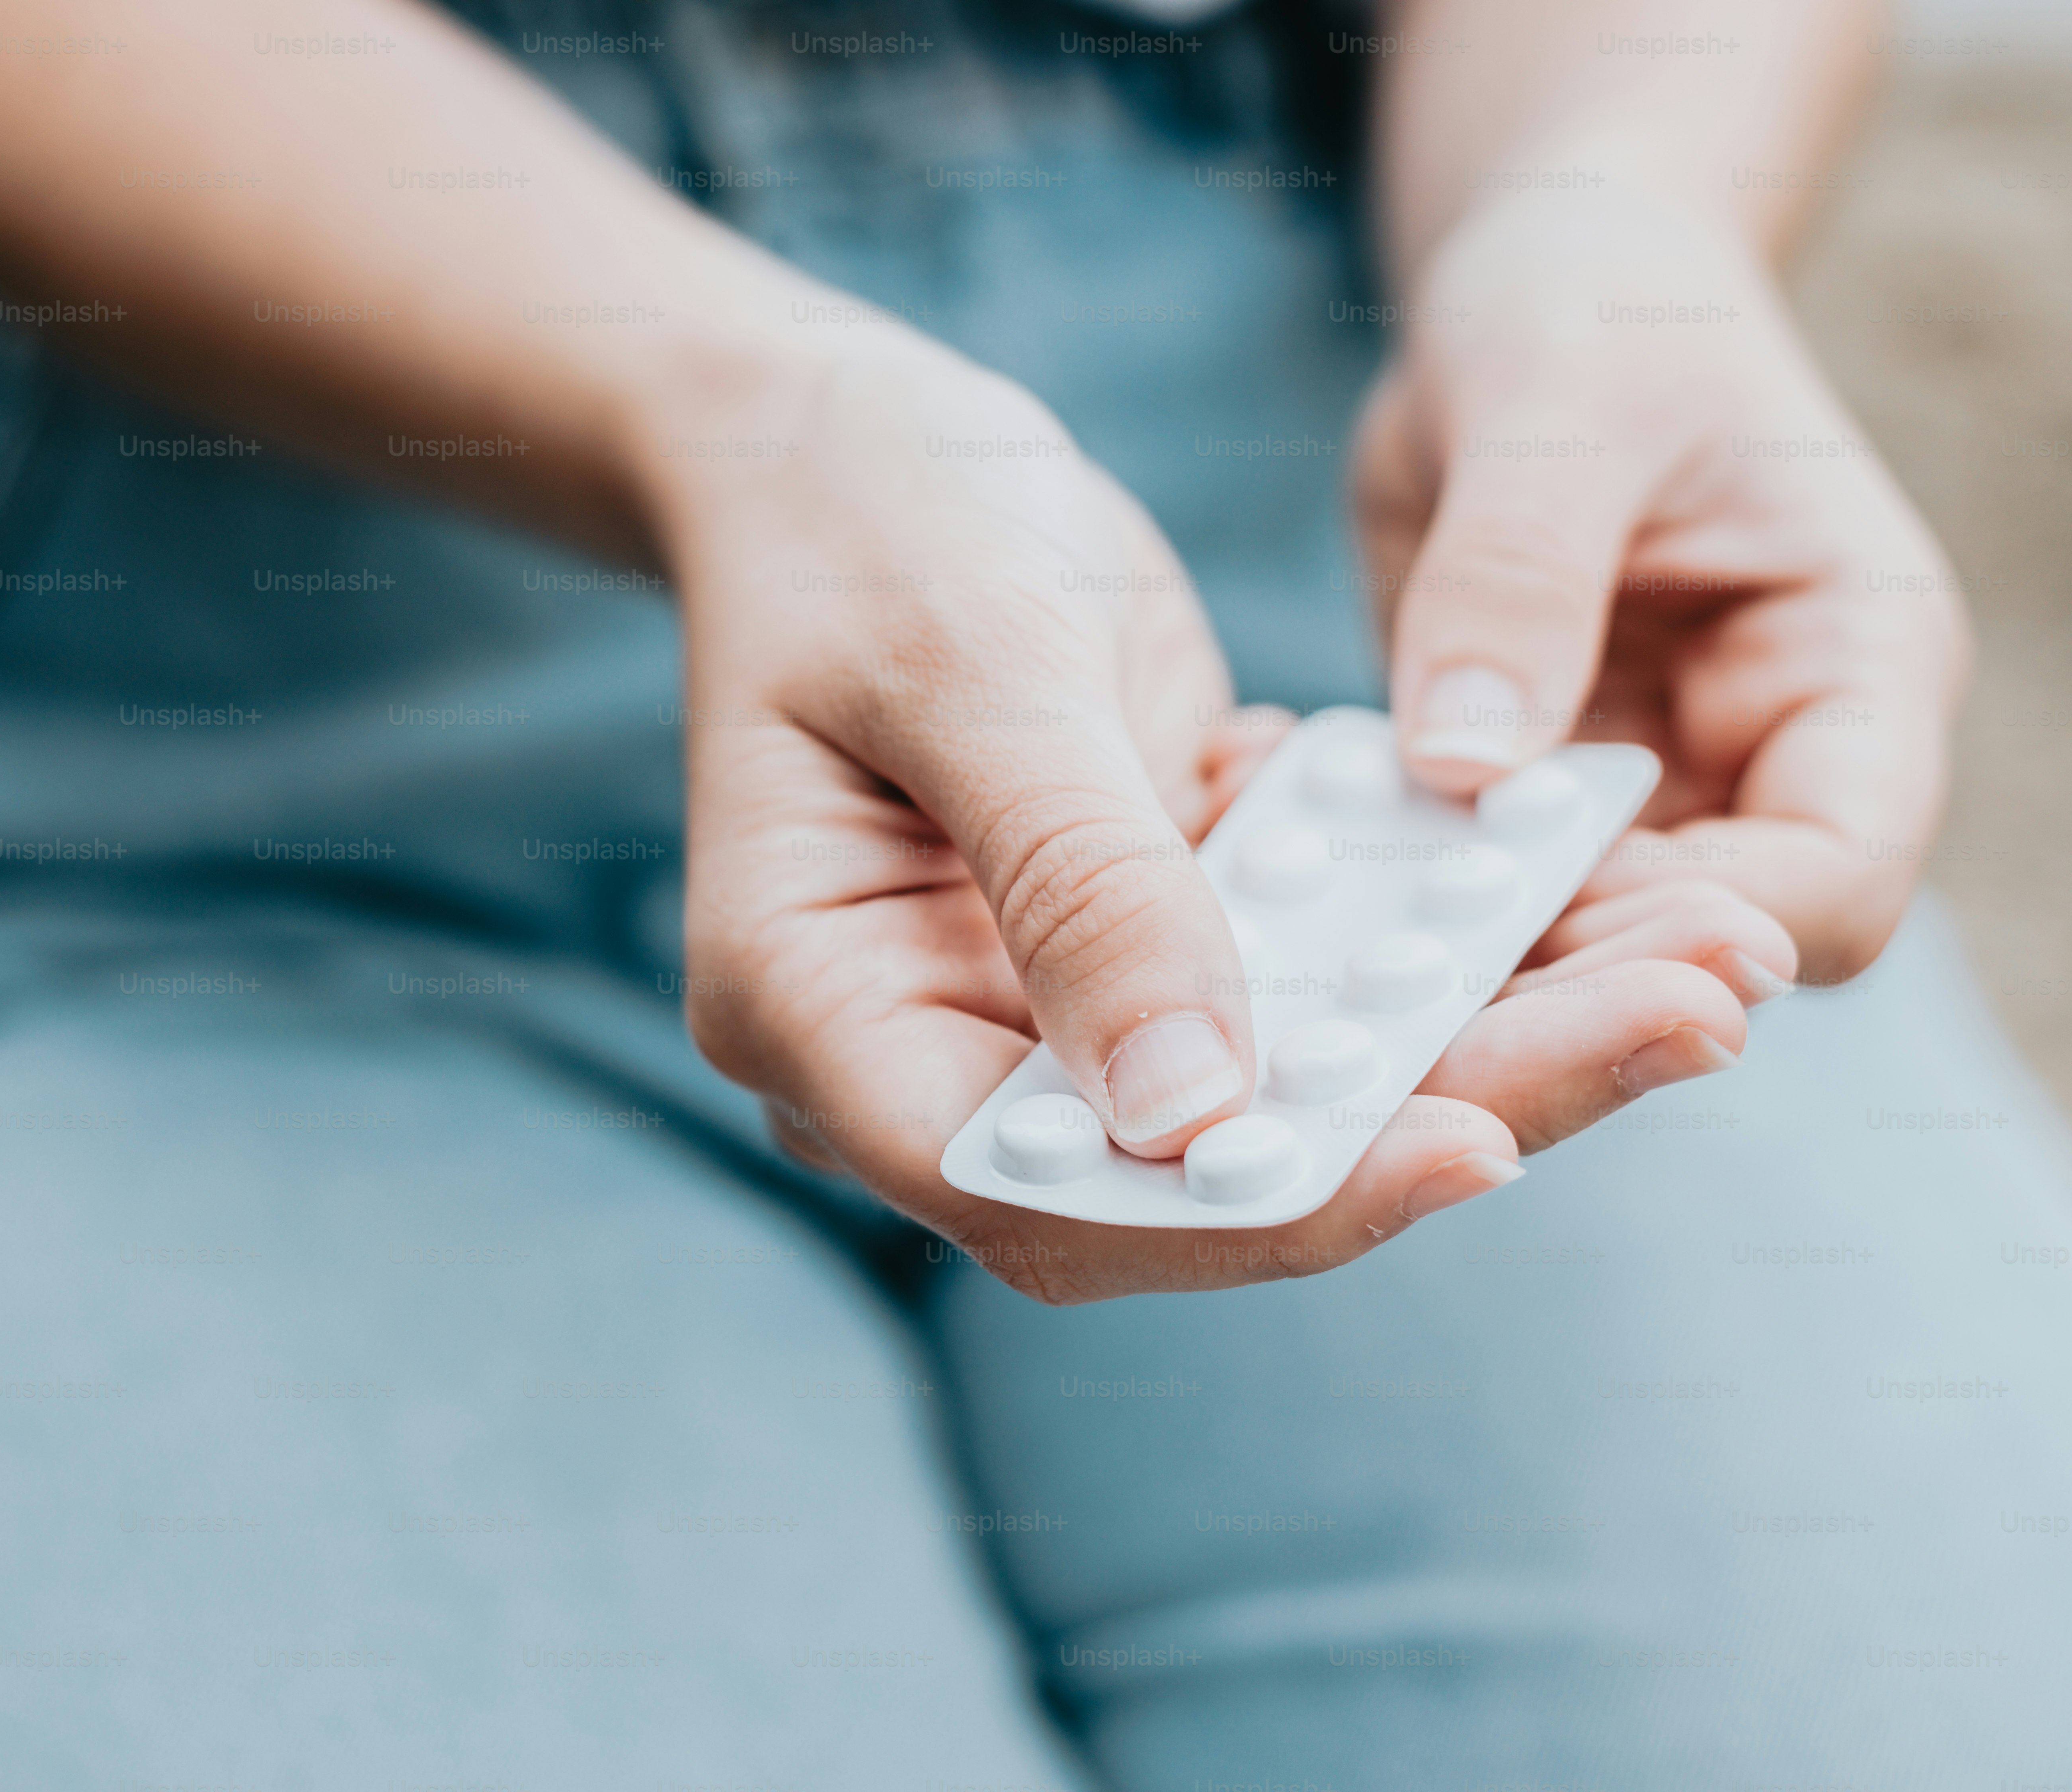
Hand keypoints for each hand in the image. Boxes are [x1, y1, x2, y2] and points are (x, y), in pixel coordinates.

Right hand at [638, 332, 1785, 1299]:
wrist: (840, 442)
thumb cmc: (867, 521)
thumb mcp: (980, 667)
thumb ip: (1083, 883)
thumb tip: (1197, 1110)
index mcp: (817, 1009)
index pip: (1039, 1187)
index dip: (1250, 1202)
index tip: (1475, 1144)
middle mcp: (920, 1045)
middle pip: (1186, 1168)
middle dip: (1437, 1114)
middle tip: (1682, 1025)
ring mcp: (1023, 1000)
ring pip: (1271, 1090)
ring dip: (1480, 1035)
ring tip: (1695, 974)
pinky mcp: (1123, 938)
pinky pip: (1291, 987)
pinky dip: (1428, 946)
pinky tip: (1582, 894)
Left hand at [1358, 189, 1970, 985]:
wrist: (1534, 290)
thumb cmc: (1593, 302)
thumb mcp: (1559, 401)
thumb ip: (1519, 574)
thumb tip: (1467, 764)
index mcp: (1853, 665)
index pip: (1833, 879)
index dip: (1700, 933)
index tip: (1538, 920)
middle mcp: (1765, 752)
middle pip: (1695, 946)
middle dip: (1558, 985)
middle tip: (1390, 1012)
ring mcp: (1645, 781)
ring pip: (1570, 942)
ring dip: (1454, 962)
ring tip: (1319, 978)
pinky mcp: (1525, 782)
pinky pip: (1464, 878)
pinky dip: (1388, 896)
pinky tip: (1284, 887)